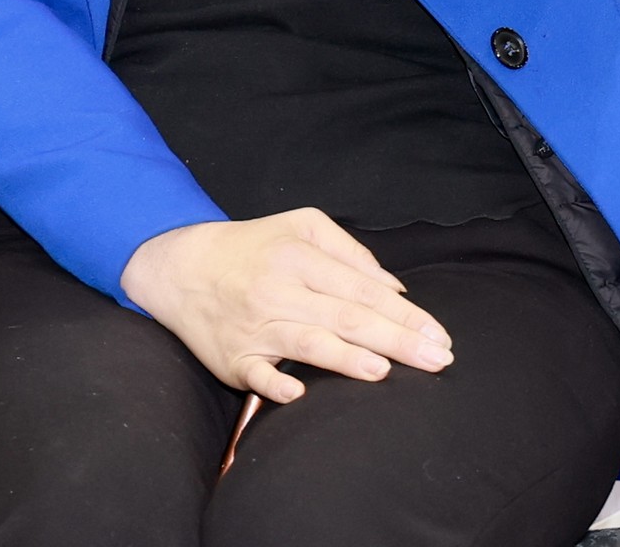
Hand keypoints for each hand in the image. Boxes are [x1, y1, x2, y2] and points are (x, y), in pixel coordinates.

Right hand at [120, 208, 453, 403]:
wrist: (179, 268)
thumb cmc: (252, 249)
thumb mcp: (299, 227)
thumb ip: (350, 252)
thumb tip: (396, 288)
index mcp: (298, 257)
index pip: (362, 288)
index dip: (404, 313)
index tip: (440, 335)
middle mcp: (277, 291)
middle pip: (345, 317)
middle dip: (396, 339)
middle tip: (438, 360)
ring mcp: (254, 327)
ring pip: (306, 343)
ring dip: (345, 358)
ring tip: (383, 369)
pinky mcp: (233, 358)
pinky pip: (255, 374)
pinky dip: (274, 384)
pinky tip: (298, 393)